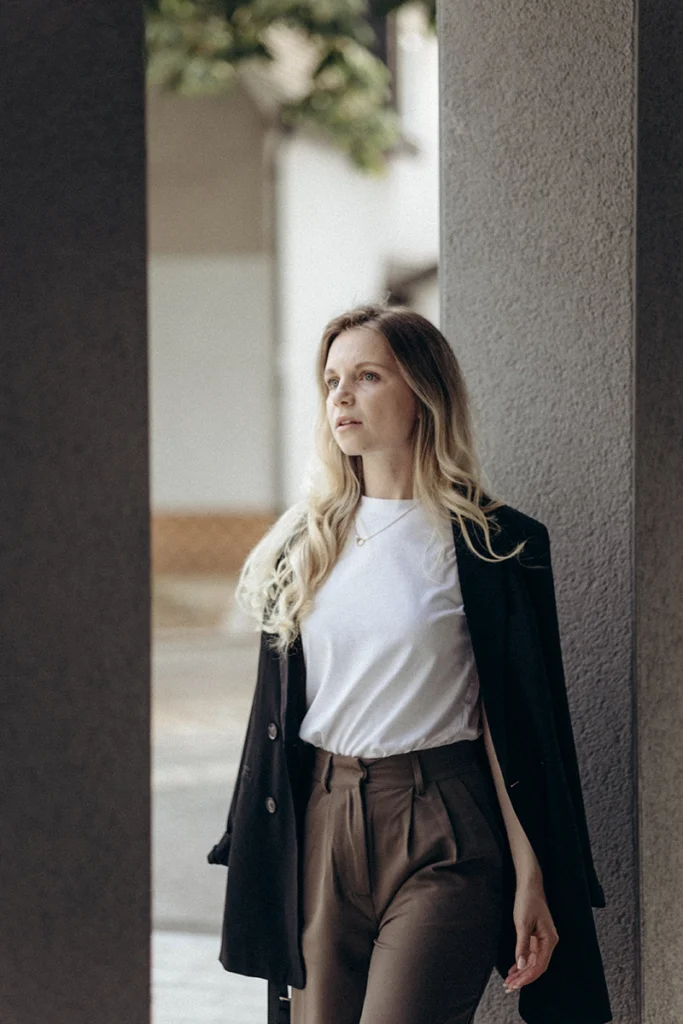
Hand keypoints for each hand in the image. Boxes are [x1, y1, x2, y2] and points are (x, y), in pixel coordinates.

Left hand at [502, 878, 558, 993]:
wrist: (529, 885)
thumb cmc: (527, 901)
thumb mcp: (522, 923)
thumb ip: (522, 946)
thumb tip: (521, 965)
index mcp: (549, 940)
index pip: (539, 965)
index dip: (527, 977)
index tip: (516, 985)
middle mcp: (548, 942)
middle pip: (537, 966)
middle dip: (523, 978)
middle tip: (509, 987)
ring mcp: (543, 939)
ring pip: (533, 962)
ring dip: (521, 972)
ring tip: (509, 981)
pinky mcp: (537, 936)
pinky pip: (531, 954)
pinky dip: (522, 962)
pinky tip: (513, 969)